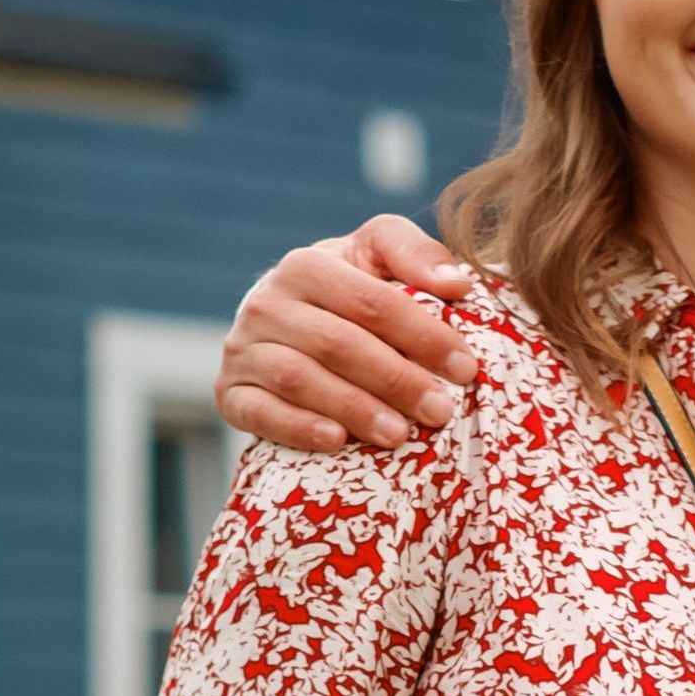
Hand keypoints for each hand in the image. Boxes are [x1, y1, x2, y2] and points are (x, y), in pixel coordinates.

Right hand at [217, 214, 481, 450]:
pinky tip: (337, 440)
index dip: (422, 335)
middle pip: (337, 343)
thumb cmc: (349, 291)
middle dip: (396, 380)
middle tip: (440, 411)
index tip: (465, 368)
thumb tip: (457, 285)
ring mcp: (243, 350)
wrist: (287, 325)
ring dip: (354, 408)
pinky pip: (259, 413)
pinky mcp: (229, 393)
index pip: (371, 302)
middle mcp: (265, 303)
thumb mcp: (378, 257)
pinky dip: (298, 427)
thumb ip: (416, 255)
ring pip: (300, 379)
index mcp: (306, 265)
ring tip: (400, 434)